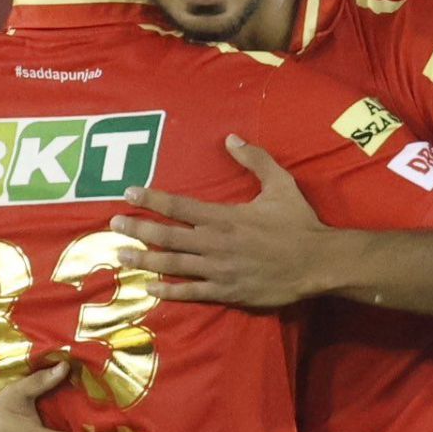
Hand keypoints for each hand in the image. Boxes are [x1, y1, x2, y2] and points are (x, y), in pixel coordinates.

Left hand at [111, 134, 334, 308]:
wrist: (319, 263)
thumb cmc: (299, 223)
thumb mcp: (281, 184)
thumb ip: (255, 160)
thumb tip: (231, 138)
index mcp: (225, 216)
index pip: (179, 206)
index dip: (151, 199)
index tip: (129, 193)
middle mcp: (215, 243)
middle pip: (168, 236)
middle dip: (137, 228)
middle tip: (113, 224)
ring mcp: (219, 270)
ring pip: (173, 265)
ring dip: (144, 260)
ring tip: (120, 255)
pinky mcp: (227, 292)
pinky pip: (191, 292)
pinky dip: (168, 291)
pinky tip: (148, 288)